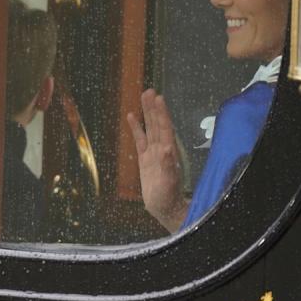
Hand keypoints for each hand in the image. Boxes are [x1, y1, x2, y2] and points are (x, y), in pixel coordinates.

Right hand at [126, 89, 187, 232]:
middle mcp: (162, 150)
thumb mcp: (167, 183)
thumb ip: (167, 166)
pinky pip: (140, 140)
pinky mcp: (145, 159)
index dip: (162, 114)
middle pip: (158, 124)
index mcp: (168, 153)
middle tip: (150, 91)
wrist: (165, 209)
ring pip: (150, 128)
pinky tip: (132, 117)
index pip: (165, 129)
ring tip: (143, 96)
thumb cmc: (167, 198)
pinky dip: (137, 128)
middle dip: (154, 108)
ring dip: (147, 113)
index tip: (158, 98)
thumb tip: (166, 148)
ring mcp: (153, 153)